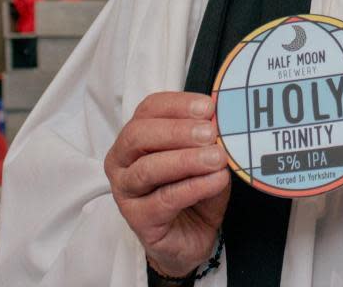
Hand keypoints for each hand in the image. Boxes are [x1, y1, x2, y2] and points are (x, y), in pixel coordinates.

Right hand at [104, 92, 229, 277]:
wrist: (192, 236)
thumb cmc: (193, 189)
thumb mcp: (204, 157)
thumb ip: (207, 140)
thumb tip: (220, 123)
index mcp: (135, 136)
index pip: (149, 109)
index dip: (178, 105)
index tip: (208, 107)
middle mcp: (121, 161)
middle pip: (139, 135)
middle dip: (177, 131)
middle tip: (209, 134)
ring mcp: (125, 191)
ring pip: (148, 169)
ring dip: (186, 160)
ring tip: (217, 158)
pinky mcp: (137, 219)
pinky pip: (164, 199)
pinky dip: (193, 187)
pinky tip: (216, 180)